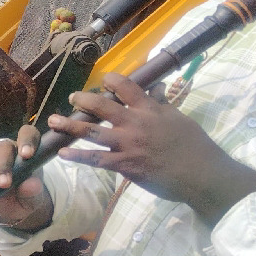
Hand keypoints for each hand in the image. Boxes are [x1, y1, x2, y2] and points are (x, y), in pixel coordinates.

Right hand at [0, 125, 49, 229]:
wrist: (9, 207)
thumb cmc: (24, 196)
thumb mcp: (32, 197)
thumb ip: (33, 190)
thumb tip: (31, 185)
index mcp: (24, 152)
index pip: (27, 135)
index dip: (27, 141)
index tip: (27, 155)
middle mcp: (5, 150)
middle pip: (3, 148)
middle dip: (2, 165)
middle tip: (3, 184)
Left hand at [49, 72, 255, 219]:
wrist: (202, 175)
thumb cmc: (194, 146)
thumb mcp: (179, 118)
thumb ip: (162, 103)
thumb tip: (156, 86)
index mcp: (150, 109)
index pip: (126, 86)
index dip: (111, 80)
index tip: (103, 80)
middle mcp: (135, 123)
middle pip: (101, 106)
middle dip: (82, 100)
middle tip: (71, 98)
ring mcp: (128, 144)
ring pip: (91, 132)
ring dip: (69, 125)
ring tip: (53, 120)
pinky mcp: (125, 165)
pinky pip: (95, 159)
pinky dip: (77, 156)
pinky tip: (62, 153)